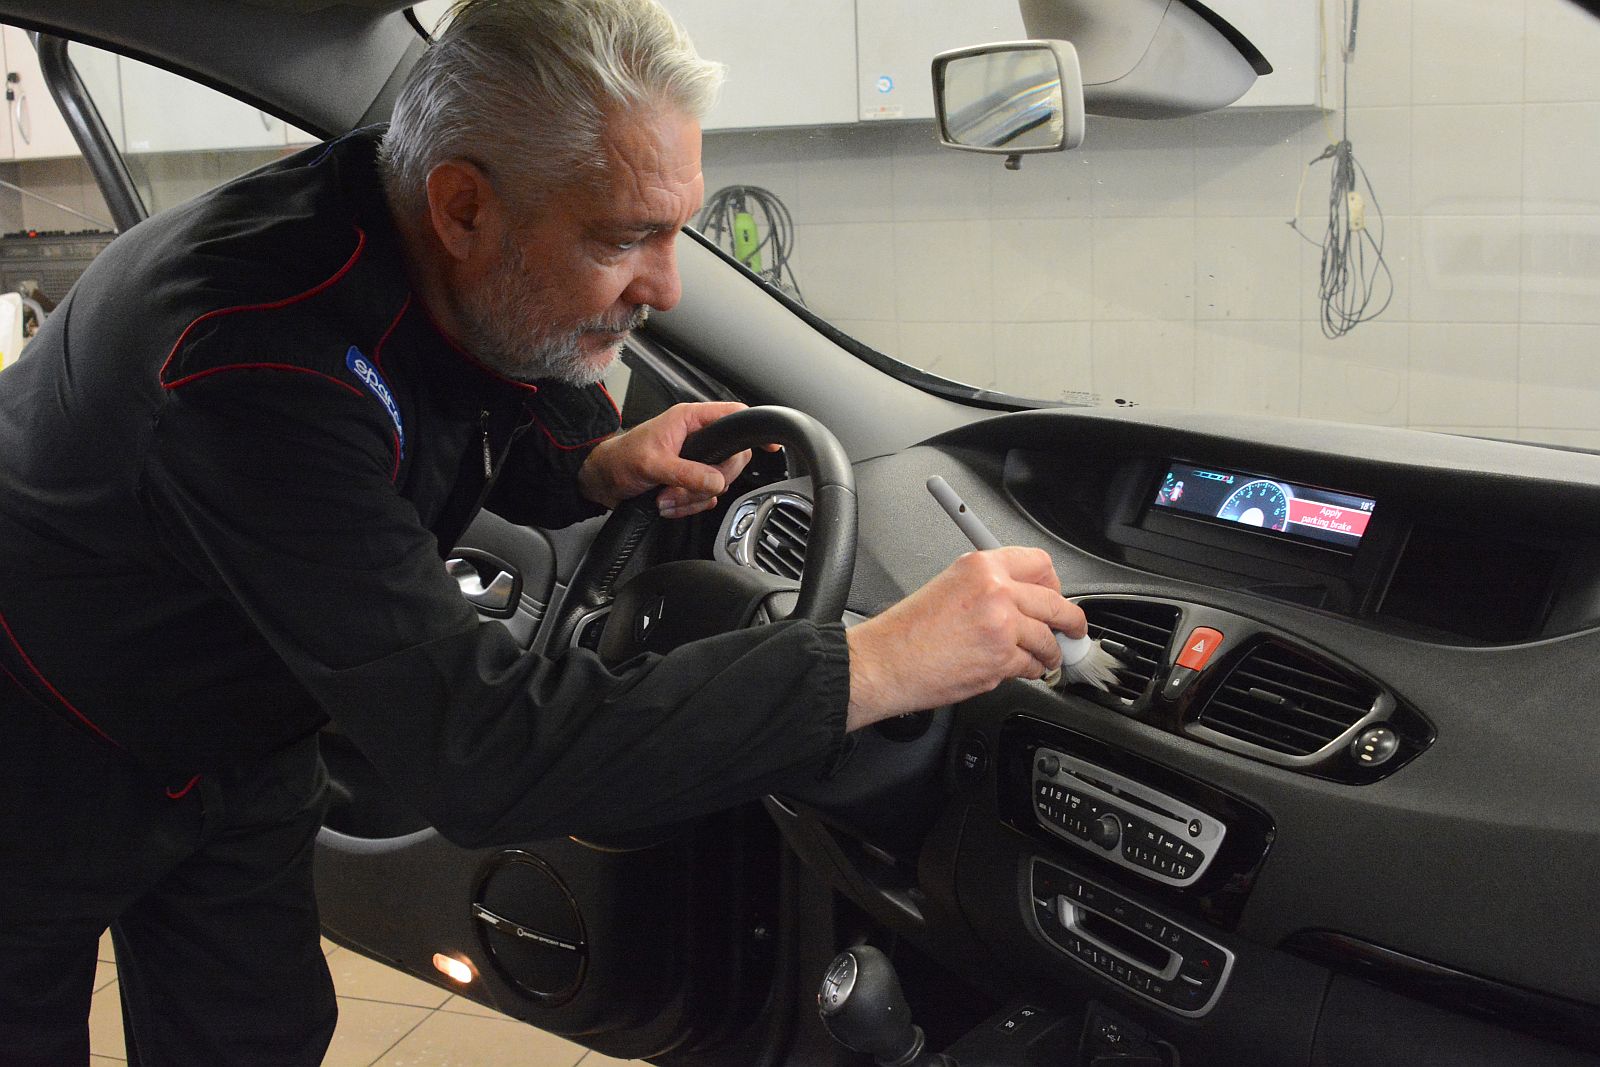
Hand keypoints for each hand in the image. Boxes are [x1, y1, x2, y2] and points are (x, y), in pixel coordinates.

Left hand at [577, 402, 770, 516]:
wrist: (601, 481)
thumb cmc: (619, 460)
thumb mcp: (652, 464)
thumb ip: (686, 472)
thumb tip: (715, 482)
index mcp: (690, 420)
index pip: (733, 416)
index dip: (753, 429)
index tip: (771, 446)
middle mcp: (696, 439)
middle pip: (731, 460)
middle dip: (707, 483)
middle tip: (680, 489)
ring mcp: (694, 462)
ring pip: (716, 485)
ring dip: (690, 499)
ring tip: (664, 497)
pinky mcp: (688, 481)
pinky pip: (704, 499)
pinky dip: (686, 507)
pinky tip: (666, 503)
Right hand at [843, 548, 1086, 728]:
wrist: (885, 663)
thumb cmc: (906, 632)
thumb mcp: (948, 586)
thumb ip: (989, 586)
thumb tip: (1024, 600)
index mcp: (981, 566)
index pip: (1040, 563)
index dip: (1055, 584)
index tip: (1057, 596)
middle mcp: (995, 590)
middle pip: (1056, 602)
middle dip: (1071, 622)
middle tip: (1073, 631)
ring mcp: (1001, 626)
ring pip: (1047, 639)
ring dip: (1050, 653)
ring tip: (1045, 659)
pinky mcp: (1000, 660)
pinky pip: (1031, 665)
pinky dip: (1031, 671)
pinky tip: (1023, 670)